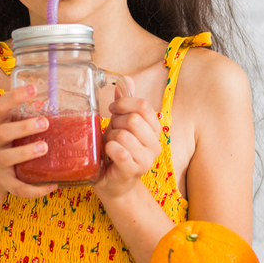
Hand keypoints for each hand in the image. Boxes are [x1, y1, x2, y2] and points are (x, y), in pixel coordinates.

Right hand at [0, 83, 57, 198]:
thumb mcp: (5, 126)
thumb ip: (21, 115)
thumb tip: (44, 101)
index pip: (0, 107)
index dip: (15, 96)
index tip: (32, 88)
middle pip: (2, 133)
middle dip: (23, 127)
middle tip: (44, 122)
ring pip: (7, 158)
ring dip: (25, 152)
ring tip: (44, 147)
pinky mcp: (3, 182)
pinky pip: (17, 187)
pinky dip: (34, 189)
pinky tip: (52, 184)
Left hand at [94, 77, 162, 199]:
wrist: (113, 183)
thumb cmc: (117, 151)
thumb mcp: (121, 124)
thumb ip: (125, 104)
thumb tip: (127, 79)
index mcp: (154, 130)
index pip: (143, 106)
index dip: (124, 103)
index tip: (113, 109)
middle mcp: (155, 145)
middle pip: (134, 120)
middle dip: (115, 123)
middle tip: (111, 132)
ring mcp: (146, 160)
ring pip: (124, 135)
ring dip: (110, 138)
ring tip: (109, 145)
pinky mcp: (133, 171)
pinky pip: (121, 152)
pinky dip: (109, 149)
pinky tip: (108, 153)